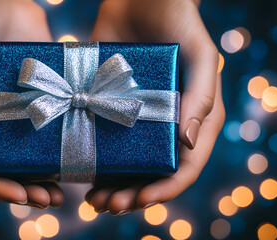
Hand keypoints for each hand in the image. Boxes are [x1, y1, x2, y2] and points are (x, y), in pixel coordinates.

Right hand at [0, 0, 63, 208]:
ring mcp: (7, 124)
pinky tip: (72, 165)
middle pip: (0, 177)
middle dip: (24, 192)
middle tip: (50, 199)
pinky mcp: (33, 111)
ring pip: (23, 166)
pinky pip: (41, 142)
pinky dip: (54, 159)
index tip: (21, 193)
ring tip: (63, 194)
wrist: (1, 4)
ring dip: (42, 183)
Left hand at [86, 0, 224, 214]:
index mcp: (191, 117)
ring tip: (91, 198)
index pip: (184, 166)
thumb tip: (187, 143)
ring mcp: (133, 116)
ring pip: (123, 162)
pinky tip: (74, 168)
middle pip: (150, 172)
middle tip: (106, 204)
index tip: (139, 198)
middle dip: (130, 194)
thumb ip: (201, 96)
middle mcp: (162, 123)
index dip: (164, 188)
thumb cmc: (178, 20)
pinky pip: (99, 136)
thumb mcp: (201, 55)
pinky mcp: (106, 103)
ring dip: (108, 184)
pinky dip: (89, 157)